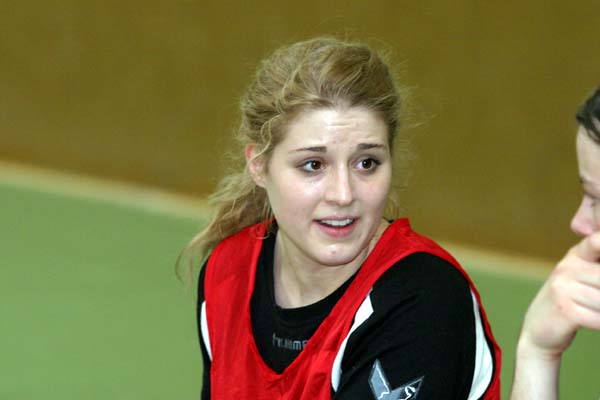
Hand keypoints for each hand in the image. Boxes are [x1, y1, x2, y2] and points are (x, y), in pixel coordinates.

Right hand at [519, 231, 599, 356]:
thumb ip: (597, 265)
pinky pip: (598, 318)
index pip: (596, 241)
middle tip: (595, 299)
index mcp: (576, 255)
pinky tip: (590, 322)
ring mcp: (562, 287)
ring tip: (592, 311)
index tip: (598, 260)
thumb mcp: (582, 276)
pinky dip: (599, 324)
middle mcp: (567, 267)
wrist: (538, 329)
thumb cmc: (570, 302)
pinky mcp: (564, 309)